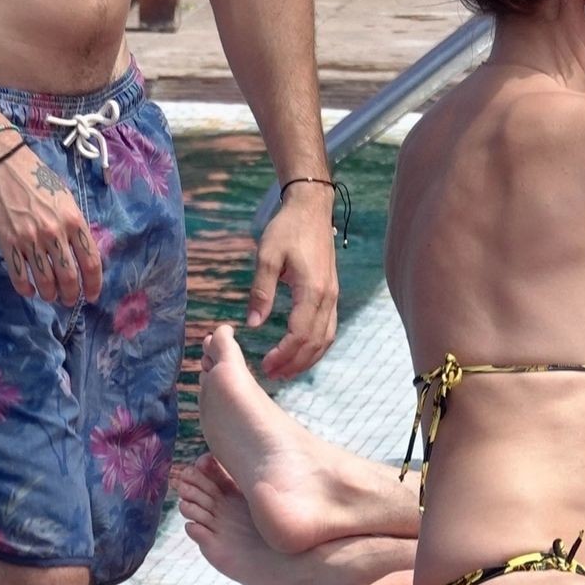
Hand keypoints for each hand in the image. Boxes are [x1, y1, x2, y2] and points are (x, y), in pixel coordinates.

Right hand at [0, 136, 102, 306]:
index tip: (92, 295)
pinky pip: (19, 276)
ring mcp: (30, 240)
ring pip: (45, 281)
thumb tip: (80, 249)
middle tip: (69, 300)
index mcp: (73, 220)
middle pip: (69, 277)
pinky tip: (29, 291)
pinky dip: (26, 288)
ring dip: (50, 294)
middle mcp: (54, 233)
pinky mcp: (7, 243)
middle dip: (71, 295)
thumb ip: (73, 224)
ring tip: (50, 297)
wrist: (0, 164)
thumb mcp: (65, 197)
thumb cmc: (36, 176)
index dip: (94, 284)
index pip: (91, 261)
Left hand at [248, 182, 339, 378]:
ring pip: (326, 339)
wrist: (312, 209)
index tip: (265, 365)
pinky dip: (316, 346)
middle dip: (295, 363)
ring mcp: (333, 297)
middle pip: (315, 342)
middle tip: (272, 375)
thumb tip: (252, 324)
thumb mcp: (266, 256)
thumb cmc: (287, 230)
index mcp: (312, 290)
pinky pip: (328, 329)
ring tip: (286, 371)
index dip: (284, 354)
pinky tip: (301, 352)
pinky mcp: (331, 294)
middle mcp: (328, 297)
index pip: (300, 334)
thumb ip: (261, 292)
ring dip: (307, 359)